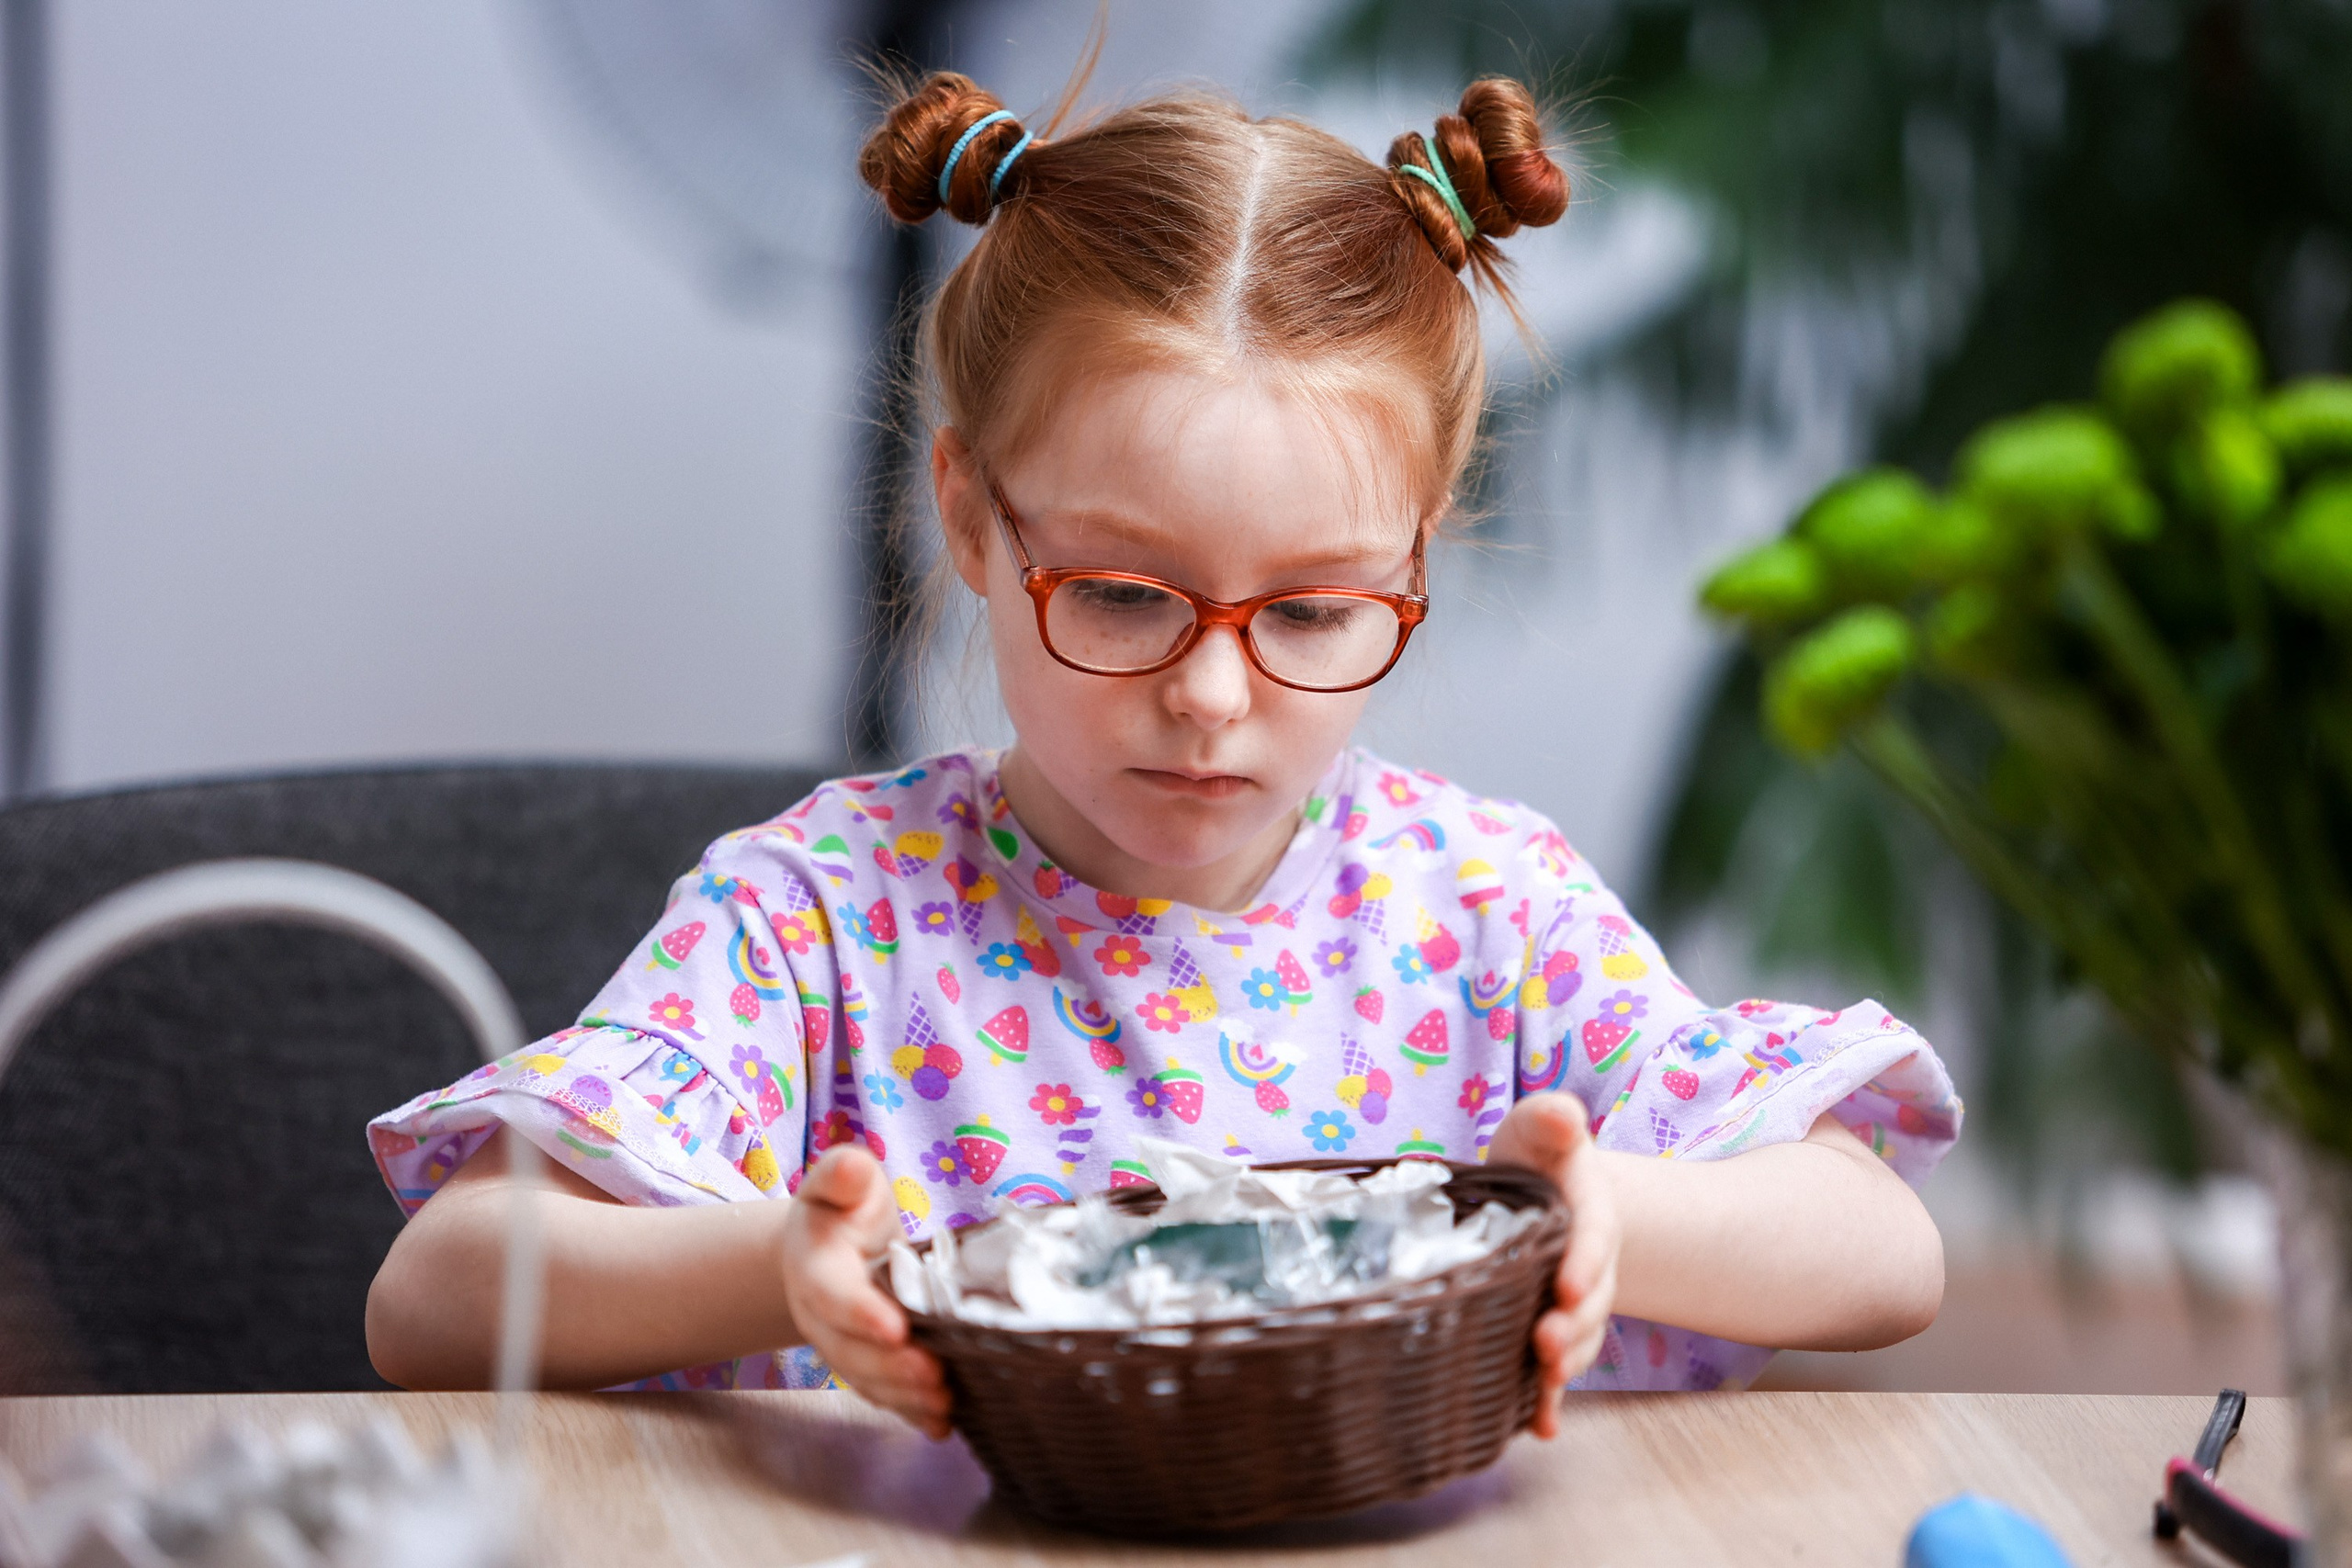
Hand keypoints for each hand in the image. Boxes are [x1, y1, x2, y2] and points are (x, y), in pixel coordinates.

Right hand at [778, 1146, 950, 1437]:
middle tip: (934, 1375)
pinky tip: (942, 1424)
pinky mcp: (867, 1365)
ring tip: (944, 1401)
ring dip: (904, 1395)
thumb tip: (850, 1168)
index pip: (833, 1295)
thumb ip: (842, 1174)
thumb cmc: (842, 1209)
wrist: (826, 1248)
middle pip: (850, 1350)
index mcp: (814, 1268)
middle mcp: (822, 1317)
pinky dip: (912, 1412)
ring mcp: (843, 1346)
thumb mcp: (839, 1182)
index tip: (895, 1326)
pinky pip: (885, 1395)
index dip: (860, 1313)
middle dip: (891, 1367)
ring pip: (867, 1379)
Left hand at [1488, 1091, 1618, 1437]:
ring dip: (1563, 1365)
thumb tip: (1564, 1115)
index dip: (1584, 1263)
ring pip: (1578, 1339)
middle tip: (1545, 1345)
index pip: (1593, 1239)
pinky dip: (1549, 1401)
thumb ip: (1551, 1120)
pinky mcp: (1552, 1328)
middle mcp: (1589, 1264)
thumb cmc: (1537, 1157)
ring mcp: (1574, 1302)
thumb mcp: (1539, 1130)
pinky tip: (1540, 1428)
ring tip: (1543, 1383)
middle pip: (1590, 1301)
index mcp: (1589, 1212)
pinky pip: (1555, 1370)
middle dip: (1572, 1326)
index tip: (1567, 1286)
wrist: (1546, 1192)